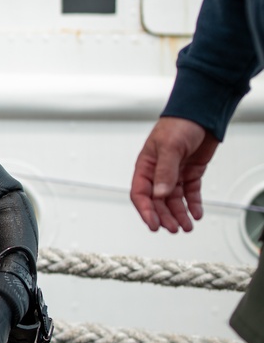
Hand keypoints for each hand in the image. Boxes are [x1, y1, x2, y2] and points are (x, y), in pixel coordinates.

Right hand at [130, 116, 219, 232]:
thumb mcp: (169, 147)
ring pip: (174, 201)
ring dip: (179, 214)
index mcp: (146, 166)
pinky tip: (196, 213)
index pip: (141, 194)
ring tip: (186, 226)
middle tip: (174, 228)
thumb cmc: (179, 123)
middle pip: (158, 202)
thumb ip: (165, 172)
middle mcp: (158, 173)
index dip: (146, 211)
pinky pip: (190, 194)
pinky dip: (193, 205)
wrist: (202, 114)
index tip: (154, 224)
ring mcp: (174, 174)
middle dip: (166, 217)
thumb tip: (160, 194)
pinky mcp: (190, 174)